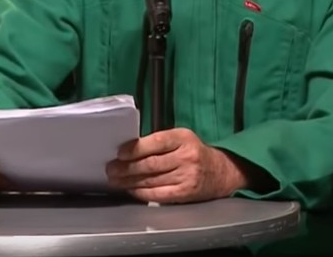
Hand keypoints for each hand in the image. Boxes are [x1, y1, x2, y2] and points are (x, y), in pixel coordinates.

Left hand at [106, 128, 248, 202]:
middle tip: (111, 169)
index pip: (156, 142)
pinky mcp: (186, 193)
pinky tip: (131, 189)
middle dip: (127, 168)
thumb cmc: (194, 152)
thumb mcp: (180, 138)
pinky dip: (142, 192)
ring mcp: (187, 176)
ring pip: (152, 180)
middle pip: (151, 164)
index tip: (119, 153)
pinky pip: (159, 194)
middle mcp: (186, 157)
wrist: (221, 172)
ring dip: (129, 181)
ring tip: (115, 180)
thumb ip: (159, 142)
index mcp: (183, 138)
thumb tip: (128, 149)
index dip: (135, 149)